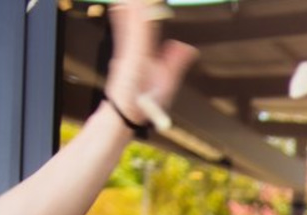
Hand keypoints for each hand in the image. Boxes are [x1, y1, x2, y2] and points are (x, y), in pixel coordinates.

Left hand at [102, 0, 197, 122]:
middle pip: (134, 21)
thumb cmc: (142, 103)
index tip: (148, 0)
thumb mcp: (166, 87)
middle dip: (138, 5)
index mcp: (140, 59)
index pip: (144, 29)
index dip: (145, 12)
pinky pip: (121, 30)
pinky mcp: (122, 52)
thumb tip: (186, 47)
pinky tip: (120, 6)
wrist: (122, 111)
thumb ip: (175, 65)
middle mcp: (129, 52)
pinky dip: (122, 16)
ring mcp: (123, 51)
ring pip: (125, 23)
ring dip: (130, 7)